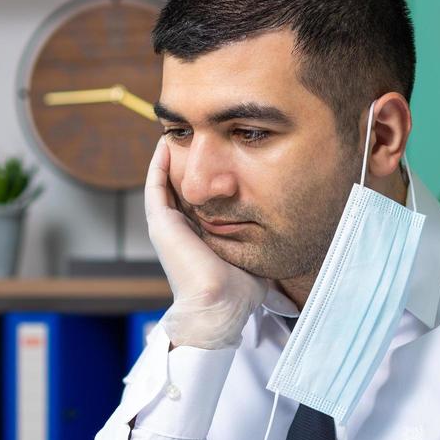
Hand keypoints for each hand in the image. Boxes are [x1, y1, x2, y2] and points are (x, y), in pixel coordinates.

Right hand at [144, 138, 265, 348]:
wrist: (220, 305)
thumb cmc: (238, 291)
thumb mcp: (253, 255)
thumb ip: (261, 241)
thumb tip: (285, 233)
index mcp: (198, 237)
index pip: (198, 200)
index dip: (204, 178)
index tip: (216, 156)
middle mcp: (180, 230)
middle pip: (180, 187)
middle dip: (185, 163)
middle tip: (193, 137)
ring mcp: (167, 226)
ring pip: (164, 184)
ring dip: (167, 159)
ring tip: (176, 134)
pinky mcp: (160, 223)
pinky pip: (154, 186)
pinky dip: (157, 166)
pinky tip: (164, 145)